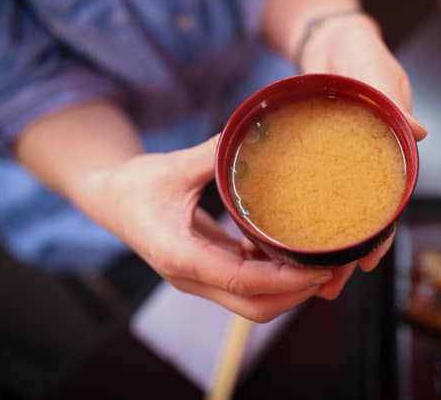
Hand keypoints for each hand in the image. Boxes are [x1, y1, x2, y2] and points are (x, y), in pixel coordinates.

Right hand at [82, 134, 334, 321]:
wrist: (108, 200)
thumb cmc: (135, 185)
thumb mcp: (174, 166)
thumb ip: (212, 154)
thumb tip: (250, 133)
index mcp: (181, 256)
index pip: (243, 282)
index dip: (285, 280)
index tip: (317, 268)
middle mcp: (192, 277)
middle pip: (255, 307)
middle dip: (297, 293)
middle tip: (331, 267)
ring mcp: (199, 278)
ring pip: (253, 301)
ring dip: (288, 287)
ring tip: (320, 259)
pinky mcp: (206, 271)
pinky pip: (246, 284)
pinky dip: (273, 273)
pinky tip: (288, 246)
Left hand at [300, 13, 427, 279]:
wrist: (332, 40)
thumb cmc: (363, 54)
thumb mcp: (379, 74)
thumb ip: (395, 102)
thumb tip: (420, 132)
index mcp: (384, 154)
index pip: (385, 202)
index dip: (378, 233)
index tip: (368, 263)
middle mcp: (359, 166)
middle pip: (353, 218)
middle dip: (343, 254)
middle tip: (325, 286)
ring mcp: (334, 165)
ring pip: (326, 212)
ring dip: (315, 243)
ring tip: (298, 274)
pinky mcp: (310, 158)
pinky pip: (301, 191)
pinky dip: (291, 214)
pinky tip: (275, 235)